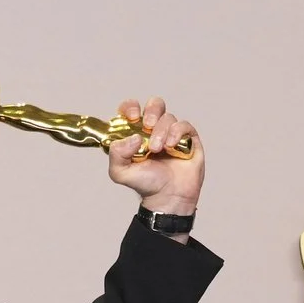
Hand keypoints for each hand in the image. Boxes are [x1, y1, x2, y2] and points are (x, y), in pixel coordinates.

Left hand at [106, 96, 202, 218]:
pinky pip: (184, 125)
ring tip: (158, 149)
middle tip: (148, 126)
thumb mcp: (120, 172)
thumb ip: (116, 154)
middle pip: (154, 105)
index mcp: (136, 133)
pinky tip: (171, 146)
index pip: (132, 109)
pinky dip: (177, 132)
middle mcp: (154, 130)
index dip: (131, 107)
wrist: (167, 197)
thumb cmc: (145, 185)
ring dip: (161, 131)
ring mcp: (172, 133)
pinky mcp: (188, 139)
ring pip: (168, 117)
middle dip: (151, 111)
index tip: (132, 116)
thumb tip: (133, 137)